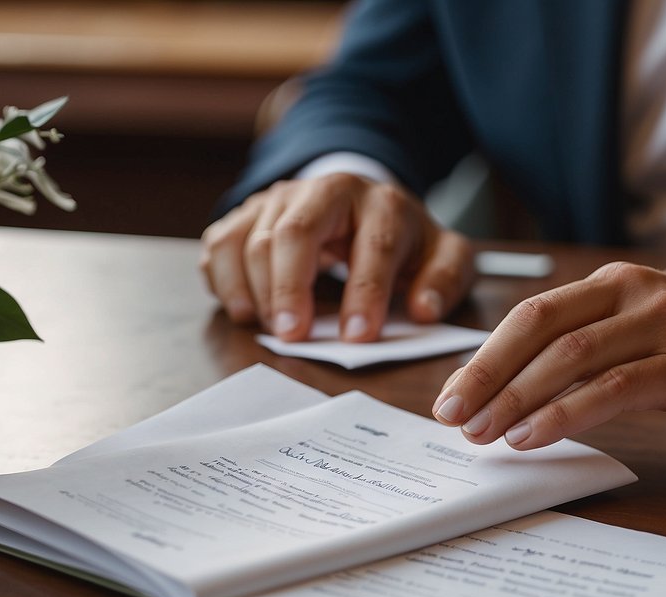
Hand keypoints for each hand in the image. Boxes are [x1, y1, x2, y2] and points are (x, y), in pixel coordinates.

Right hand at [200, 173, 474, 341]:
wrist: (363, 205)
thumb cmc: (402, 243)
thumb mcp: (443, 256)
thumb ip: (445, 280)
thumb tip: (423, 309)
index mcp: (381, 203)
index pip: (373, 244)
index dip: (365, 291)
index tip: (357, 336)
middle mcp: (326, 191)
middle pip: (295, 232)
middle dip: (290, 288)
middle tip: (292, 336)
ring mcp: (281, 199)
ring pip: (253, 240)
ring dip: (257, 291)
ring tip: (272, 331)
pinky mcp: (248, 214)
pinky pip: (220, 244)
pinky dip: (224, 282)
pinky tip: (244, 312)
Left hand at [432, 262, 665, 448]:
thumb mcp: (643, 329)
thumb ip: (591, 351)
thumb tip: (521, 395)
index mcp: (611, 285)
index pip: (530, 315)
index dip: (484, 356)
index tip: (451, 395)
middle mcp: (631, 295)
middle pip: (538, 329)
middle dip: (486, 375)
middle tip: (452, 416)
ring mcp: (661, 325)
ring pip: (571, 358)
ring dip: (518, 398)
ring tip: (484, 434)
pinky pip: (615, 387)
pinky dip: (568, 412)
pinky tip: (535, 436)